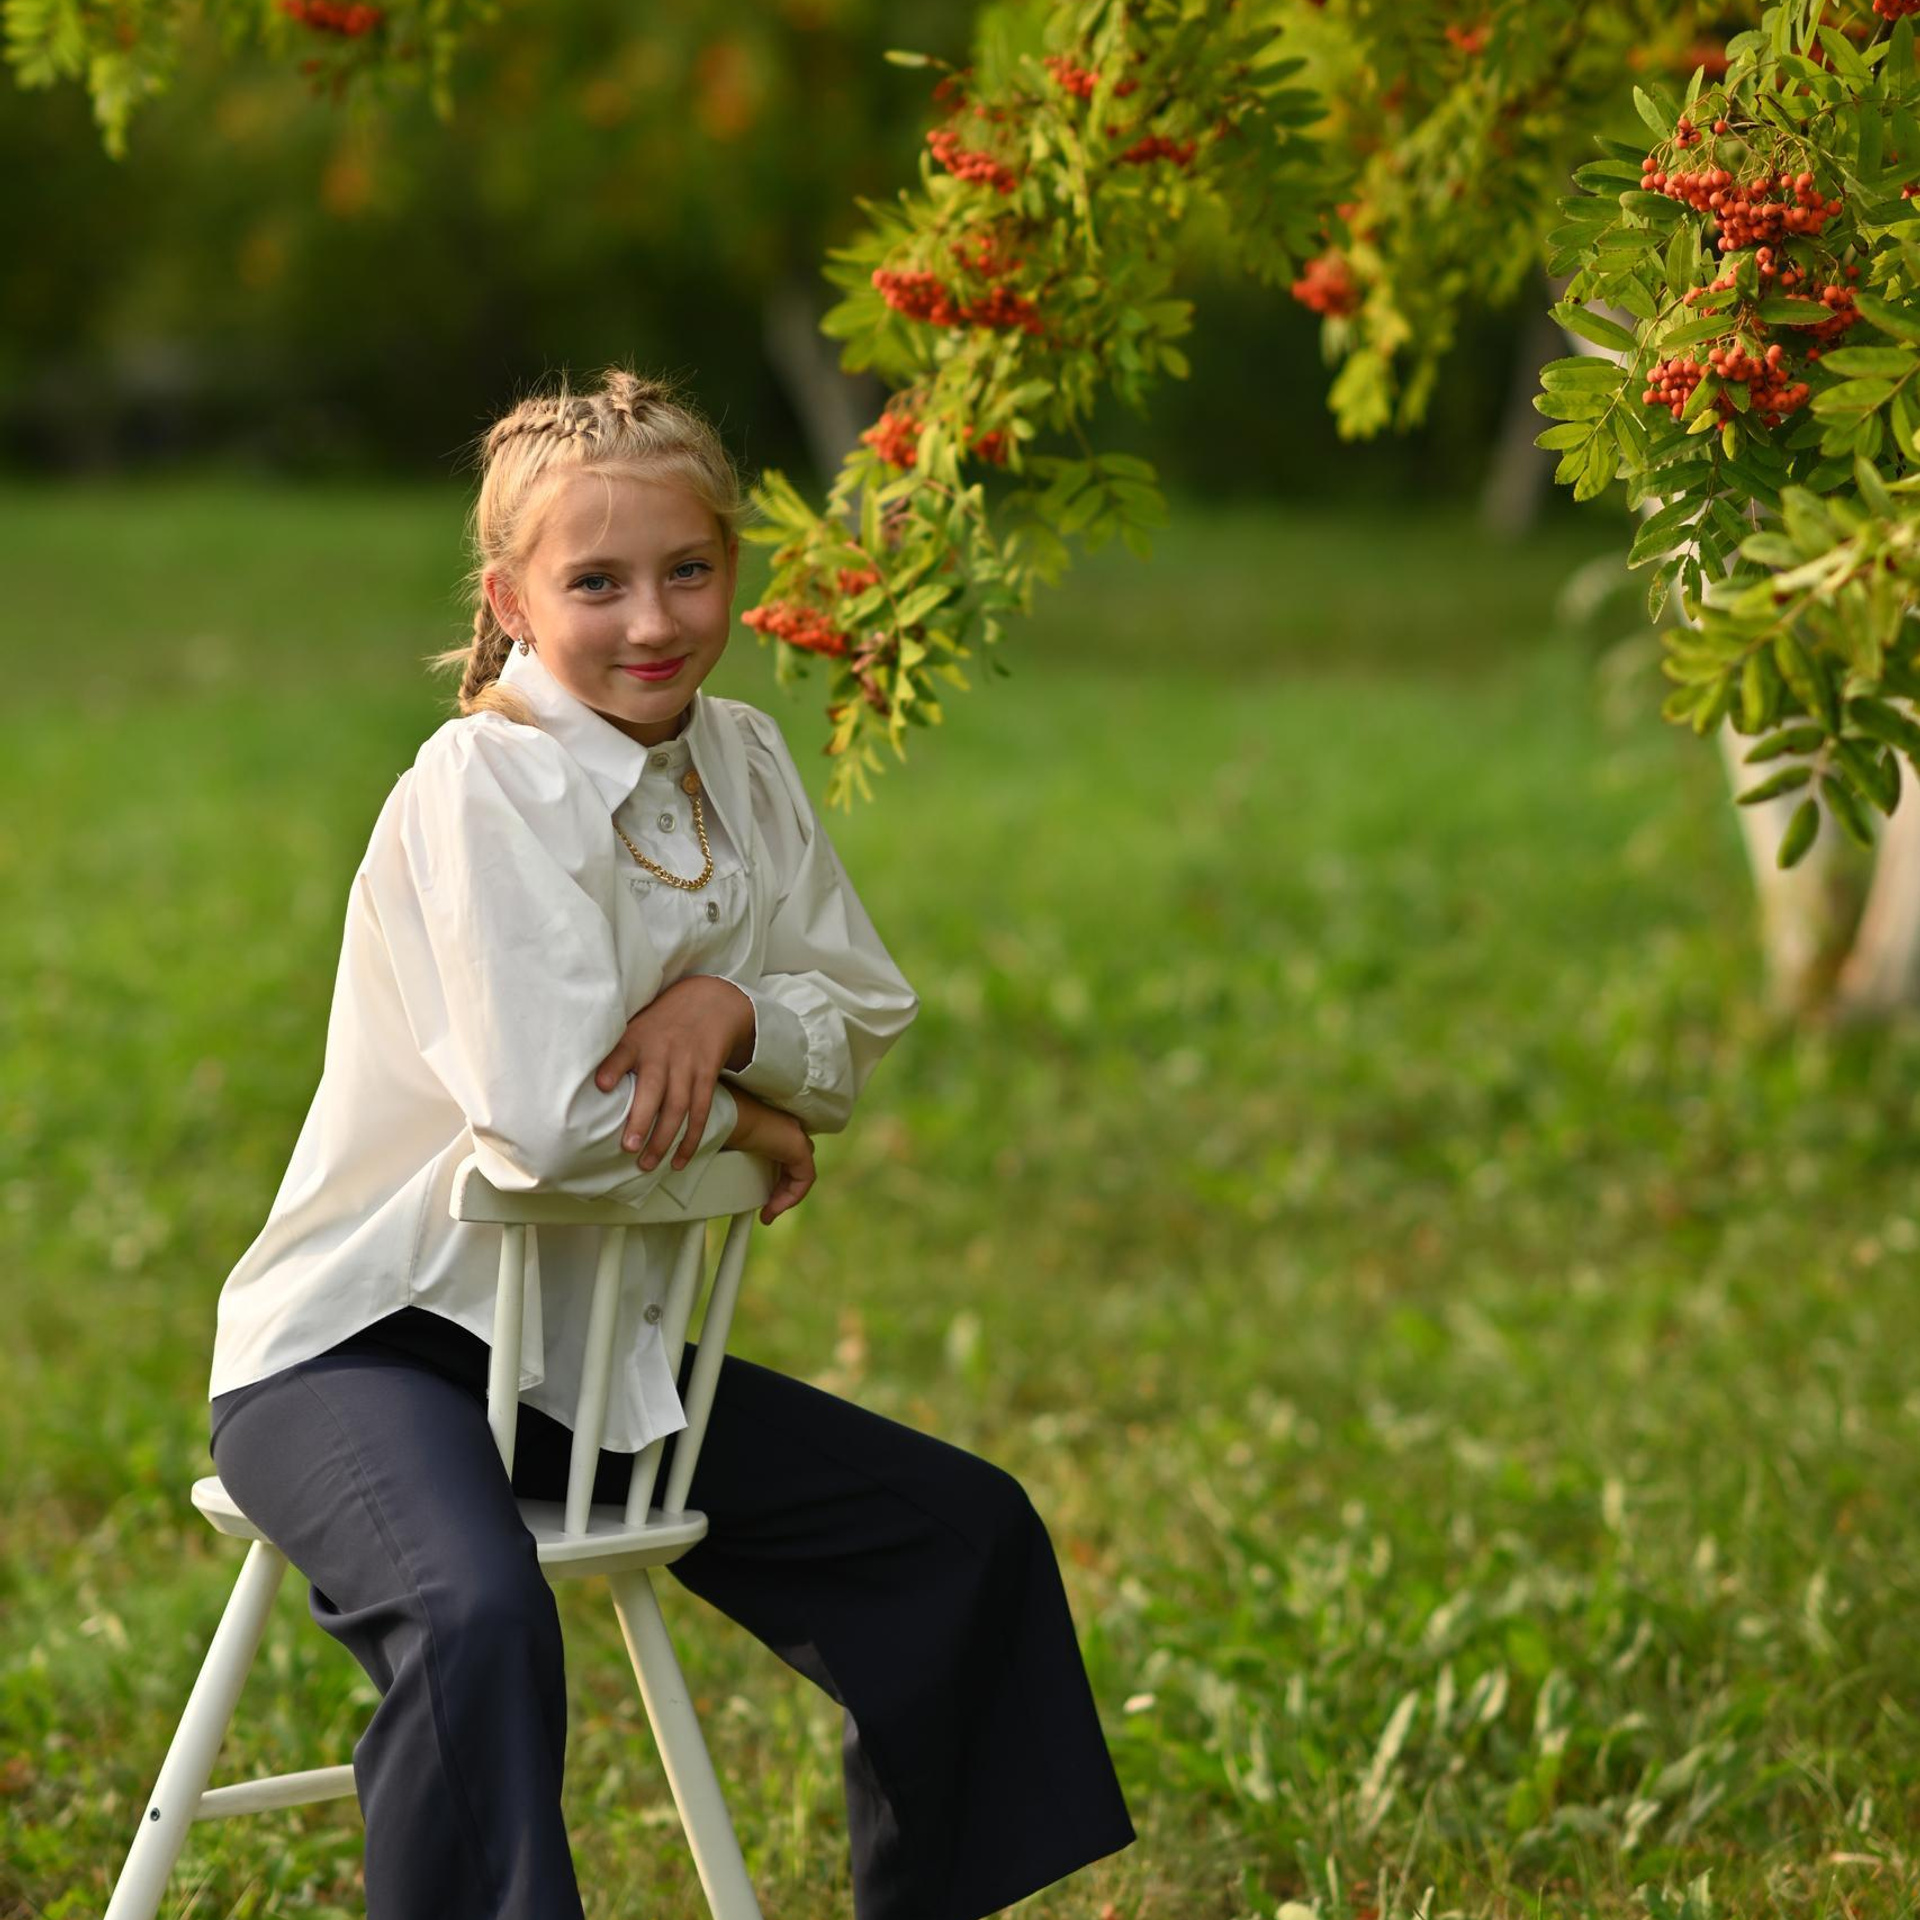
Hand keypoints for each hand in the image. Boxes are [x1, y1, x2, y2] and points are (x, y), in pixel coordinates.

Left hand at [593, 975, 755, 1172]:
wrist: (710, 1003)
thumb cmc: (660, 1023)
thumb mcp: (635, 1026)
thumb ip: (613, 1051)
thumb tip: (574, 1079)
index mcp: (639, 1039)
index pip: (623, 1052)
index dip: (613, 1068)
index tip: (602, 1085)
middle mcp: (664, 1053)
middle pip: (654, 1089)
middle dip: (642, 1119)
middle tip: (628, 1148)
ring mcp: (687, 1065)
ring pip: (678, 1106)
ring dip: (663, 1138)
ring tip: (647, 1164)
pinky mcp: (707, 1076)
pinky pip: (700, 1111)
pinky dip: (690, 1139)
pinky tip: (678, 1161)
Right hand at [725, 1089, 816, 1224]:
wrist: (727, 1117)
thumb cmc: (720, 1126)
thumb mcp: (727, 1145)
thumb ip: (733, 1155)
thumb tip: (708, 1176)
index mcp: (772, 1125)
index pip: (783, 1156)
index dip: (776, 1180)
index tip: (760, 1197)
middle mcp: (787, 1129)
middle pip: (793, 1166)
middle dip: (781, 1190)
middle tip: (766, 1209)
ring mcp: (795, 1136)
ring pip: (800, 1173)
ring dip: (785, 1196)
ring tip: (768, 1213)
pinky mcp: (799, 1147)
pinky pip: (805, 1177)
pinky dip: (793, 1196)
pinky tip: (775, 1208)